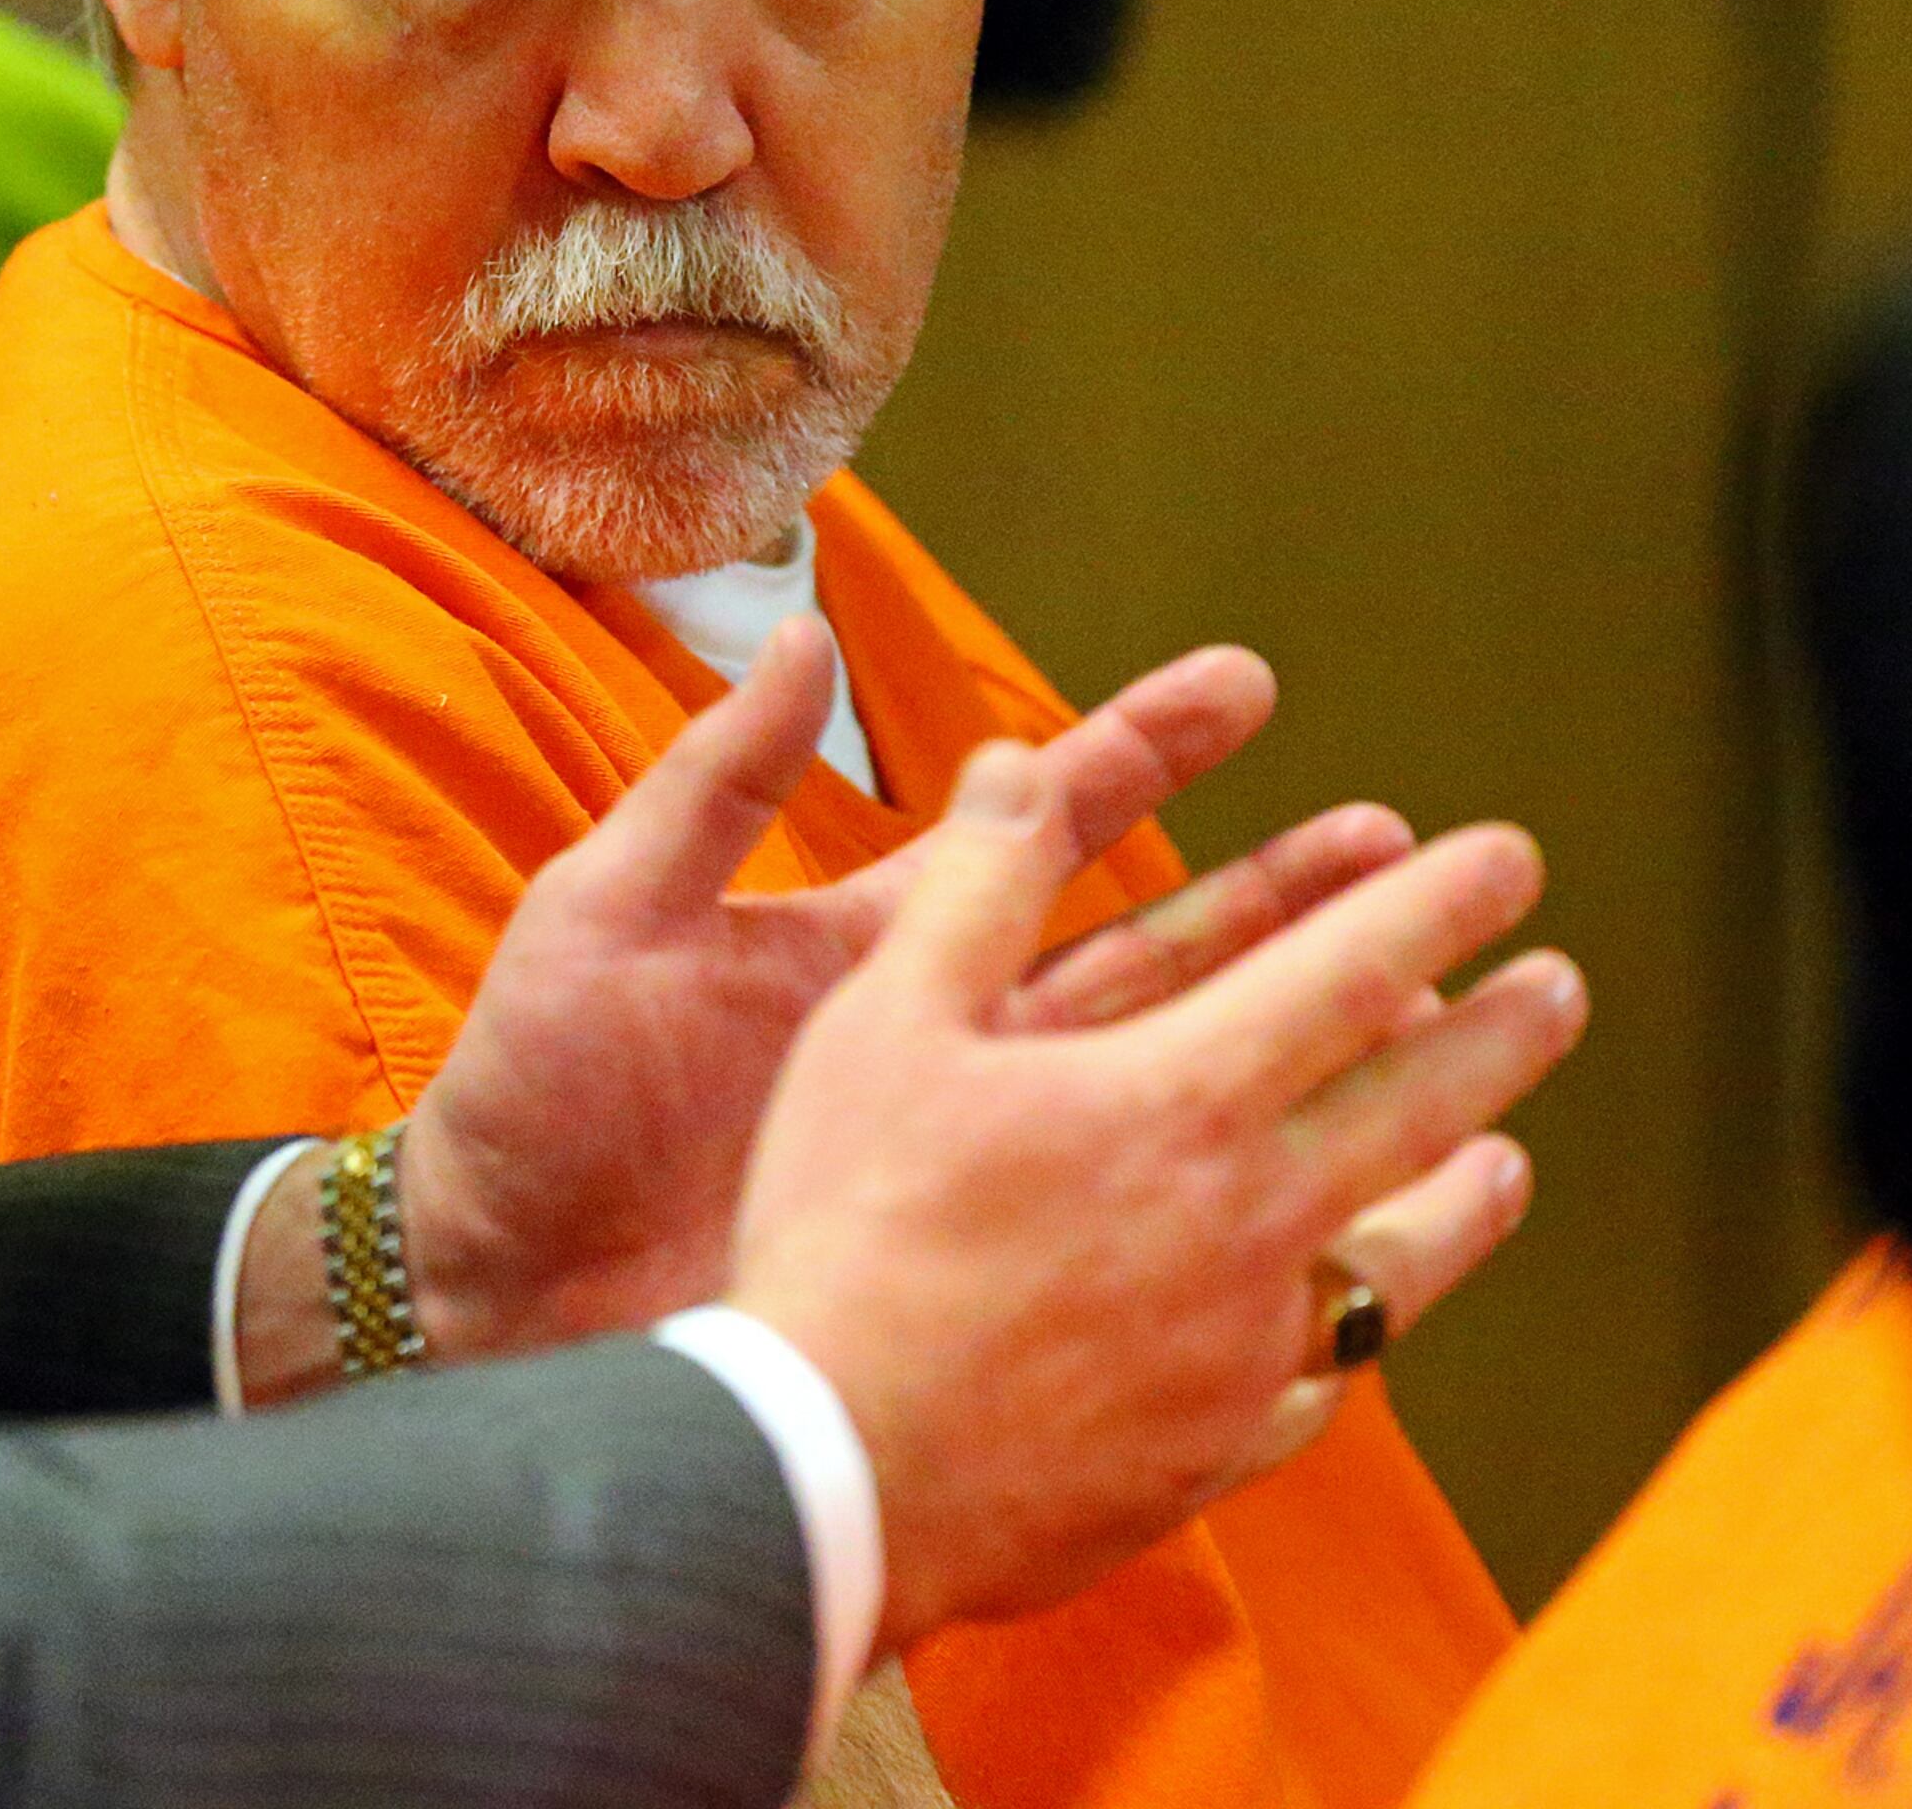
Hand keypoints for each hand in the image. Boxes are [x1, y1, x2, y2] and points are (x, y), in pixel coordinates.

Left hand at [394, 621, 1393, 1361]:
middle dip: (1272, 888)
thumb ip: (713, 782)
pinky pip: (1118, 1225)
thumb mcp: (603, 915)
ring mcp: (956, 1153)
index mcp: (864, 943)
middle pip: (1144, 945)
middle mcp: (934, 1040)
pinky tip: (1332, 1196)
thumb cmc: (530, 1101)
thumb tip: (797, 622)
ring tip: (1424, 991)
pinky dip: (1222, 1206)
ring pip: (1162, 1080)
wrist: (487, 1289)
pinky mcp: (957, 1257)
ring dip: (1284, 1033)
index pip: (1032, 820)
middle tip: (1401, 838)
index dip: (1139, 749)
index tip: (1250, 686)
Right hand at [725, 739, 1584, 1648]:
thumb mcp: (886, 1022)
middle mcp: (1249, 1219)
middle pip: (1418, 1109)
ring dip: (1470, 1196)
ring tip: (1511, 1160)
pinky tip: (1356, 1328)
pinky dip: (1354, 1338)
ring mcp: (1246, 1345)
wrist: (838, 1465)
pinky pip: (1322, 1382)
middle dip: (1500, 1035)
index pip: (1352, 972)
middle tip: (1561, 987)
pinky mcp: (1217, 1446)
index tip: (1509, 860)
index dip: (1438, 904)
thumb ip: (974, 886)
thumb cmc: (848, 1225)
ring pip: (1402, 1258)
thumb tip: (1018, 762)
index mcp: (1181, 1097)